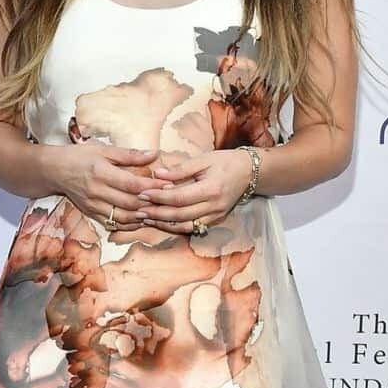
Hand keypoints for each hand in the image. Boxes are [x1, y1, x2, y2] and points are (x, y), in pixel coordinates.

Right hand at [54, 143, 161, 230]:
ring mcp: (93, 205)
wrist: (55, 170)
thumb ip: (130, 154)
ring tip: (158, 213)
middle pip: (129, 203)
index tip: (167, 186)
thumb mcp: (104, 150)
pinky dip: (129, 225)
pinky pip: (113, 224)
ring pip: (122, 217)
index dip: (151, 187)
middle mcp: (97, 191)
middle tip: (168, 202)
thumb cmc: (80, 156)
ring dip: (141, 218)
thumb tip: (154, 154)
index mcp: (101, 172)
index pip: (131, 184)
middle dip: (151, 204)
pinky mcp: (91, 213)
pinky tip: (141, 221)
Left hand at [135, 148, 254, 233]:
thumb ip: (180, 169)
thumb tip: (157, 174)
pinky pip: (192, 228)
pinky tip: (161, 222)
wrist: (250, 172)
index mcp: (211, 189)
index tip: (142, 193)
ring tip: (145, 219)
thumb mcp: (204, 159)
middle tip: (138, 210)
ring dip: (163, 224)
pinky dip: (175, 227)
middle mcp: (214, 206)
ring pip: (184, 226)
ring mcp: (215, 216)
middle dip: (156, 213)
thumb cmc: (226, 161)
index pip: (179, 197)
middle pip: (179, 215)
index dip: (159, 197)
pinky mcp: (214, 220)